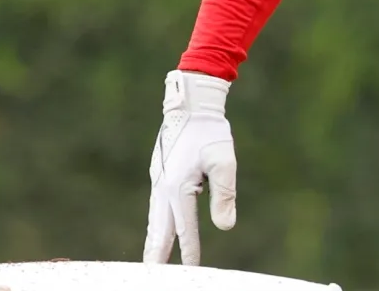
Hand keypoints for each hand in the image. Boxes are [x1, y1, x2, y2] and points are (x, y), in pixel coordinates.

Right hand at [144, 70, 238, 264]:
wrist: (190, 104)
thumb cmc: (210, 132)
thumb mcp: (224, 162)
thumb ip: (224, 195)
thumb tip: (225, 227)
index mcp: (178, 187)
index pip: (185, 228)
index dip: (190, 252)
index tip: (192, 272)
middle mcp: (163, 188)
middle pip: (159, 230)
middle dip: (157, 255)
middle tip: (152, 276)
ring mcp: (158, 181)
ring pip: (155, 220)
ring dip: (154, 241)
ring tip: (152, 262)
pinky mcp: (159, 174)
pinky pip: (156, 207)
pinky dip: (155, 224)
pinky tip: (158, 231)